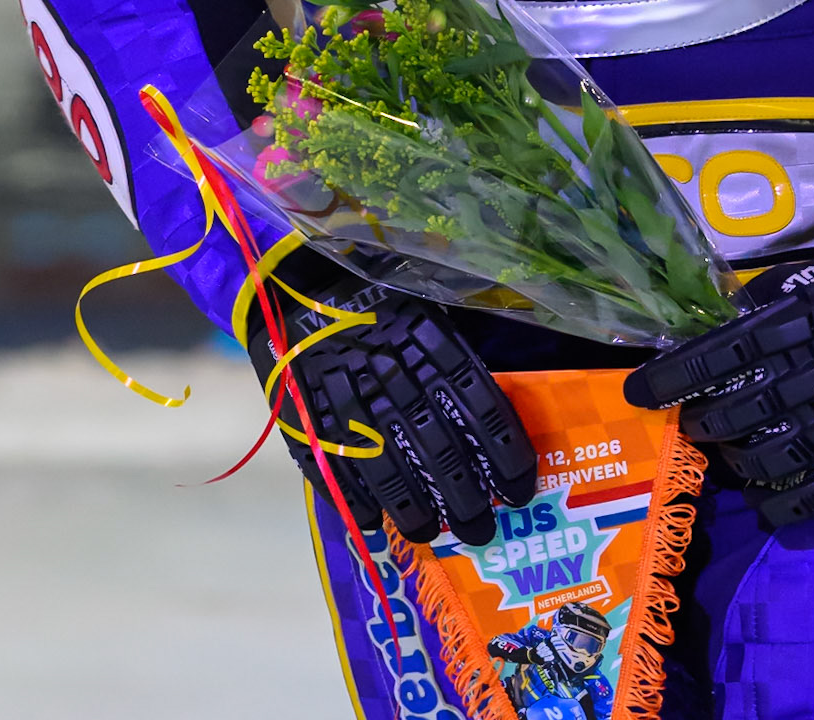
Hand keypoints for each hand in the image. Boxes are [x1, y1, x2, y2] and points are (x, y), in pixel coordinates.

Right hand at [248, 271, 535, 544]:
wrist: (293, 280)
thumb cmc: (371, 290)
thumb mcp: (423, 299)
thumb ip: (456, 341)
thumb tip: (501, 386)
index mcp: (428, 340)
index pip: (479, 405)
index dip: (504, 453)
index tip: (520, 489)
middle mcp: (394, 374)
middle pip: (439, 450)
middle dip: (465, 500)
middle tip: (483, 531)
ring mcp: (349, 400)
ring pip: (390, 469)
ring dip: (415, 510)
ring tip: (431, 534)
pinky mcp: (310, 416)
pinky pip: (336, 467)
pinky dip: (356, 499)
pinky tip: (373, 521)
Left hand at [623, 241, 813, 524]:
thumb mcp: (804, 279)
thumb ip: (760, 308)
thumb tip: (710, 331)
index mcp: (798, 322)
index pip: (722, 353)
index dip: (676, 376)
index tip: (640, 391)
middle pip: (748, 406)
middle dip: (707, 422)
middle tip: (692, 427)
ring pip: (784, 451)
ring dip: (744, 464)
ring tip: (727, 463)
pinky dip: (797, 504)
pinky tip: (770, 512)